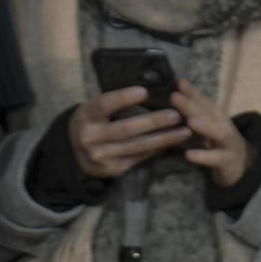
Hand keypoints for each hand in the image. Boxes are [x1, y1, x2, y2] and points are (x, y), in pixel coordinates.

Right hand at [68, 86, 189, 178]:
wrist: (76, 151)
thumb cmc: (95, 122)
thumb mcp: (96, 108)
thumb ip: (116, 102)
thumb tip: (151, 91)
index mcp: (86, 115)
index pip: (103, 105)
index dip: (123, 98)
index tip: (144, 91)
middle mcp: (90, 137)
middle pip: (126, 129)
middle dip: (154, 122)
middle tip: (176, 115)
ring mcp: (100, 156)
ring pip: (136, 146)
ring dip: (164, 139)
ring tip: (184, 131)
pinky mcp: (112, 169)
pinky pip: (139, 159)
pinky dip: (157, 150)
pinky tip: (173, 144)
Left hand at [173, 80, 251, 187]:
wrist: (241, 166)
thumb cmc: (215, 144)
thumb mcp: (204, 128)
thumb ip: (190, 115)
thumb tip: (170, 98)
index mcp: (216, 117)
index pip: (204, 102)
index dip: (192, 92)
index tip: (178, 82)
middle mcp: (224, 126)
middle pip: (209, 114)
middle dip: (193, 105)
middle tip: (175, 97)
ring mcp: (228, 143)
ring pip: (219, 133)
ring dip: (206, 126)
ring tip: (190, 122)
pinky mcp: (228, 162)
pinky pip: (216, 158)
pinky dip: (203, 157)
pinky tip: (189, 155)